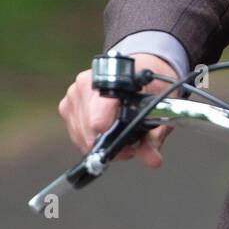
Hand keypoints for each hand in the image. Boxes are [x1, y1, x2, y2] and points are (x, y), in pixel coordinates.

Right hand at [58, 54, 176, 169]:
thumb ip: (154, 136)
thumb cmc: (151, 85)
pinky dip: (90, 140)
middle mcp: (86, 84)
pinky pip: (75, 134)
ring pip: (81, 135)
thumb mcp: (161, 107)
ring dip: (100, 144)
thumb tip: (152, 160)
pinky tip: (106, 134)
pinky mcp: (66, 106)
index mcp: (111, 77)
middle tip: (131, 146)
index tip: (118, 141)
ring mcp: (74, 94)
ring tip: (121, 138)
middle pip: (88, 127)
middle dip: (109, 143)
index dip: (105, 126)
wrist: (140, 68)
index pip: (99, 107)